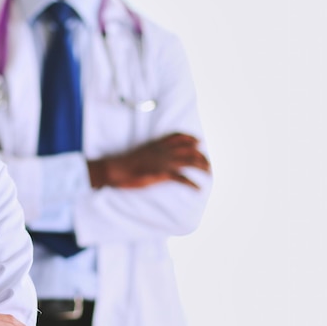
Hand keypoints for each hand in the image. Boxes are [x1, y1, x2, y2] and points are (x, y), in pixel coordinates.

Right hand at [87, 132, 210, 189]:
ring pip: (190, 161)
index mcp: (157, 144)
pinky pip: (182, 178)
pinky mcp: (162, 173)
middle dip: (201, 156)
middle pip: (189, 149)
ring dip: (202, 167)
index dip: (190, 138)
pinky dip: (192, 184)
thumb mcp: (140, 152)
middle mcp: (163, 150)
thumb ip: (151, 152)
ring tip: (209, 173)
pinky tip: (198, 188)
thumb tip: (155, 156)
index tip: (199, 142)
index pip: (178, 137)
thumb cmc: (125, 163)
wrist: (117, 168)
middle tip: (207, 163)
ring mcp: (164, 161)